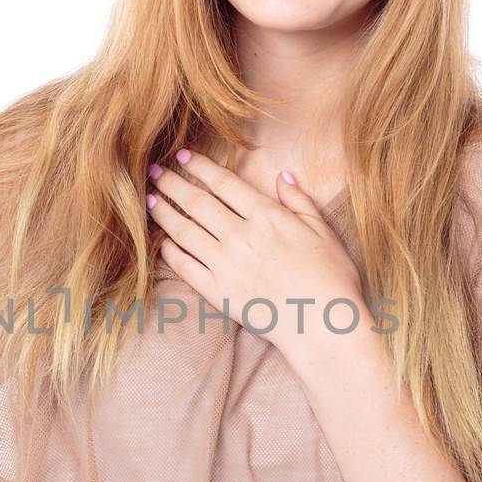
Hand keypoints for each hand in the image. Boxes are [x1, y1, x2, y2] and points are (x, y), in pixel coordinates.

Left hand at [146, 149, 363, 350]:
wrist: (323, 326)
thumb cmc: (331, 279)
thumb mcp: (323, 231)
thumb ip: (299, 202)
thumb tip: (283, 176)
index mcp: (267, 216)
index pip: (224, 183)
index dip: (200, 166)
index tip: (183, 156)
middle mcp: (241, 236)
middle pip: (197, 202)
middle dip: (172, 183)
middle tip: (154, 171)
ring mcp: (226, 265)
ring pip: (184, 231)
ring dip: (164, 213)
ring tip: (149, 201)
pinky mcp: (218, 293)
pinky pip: (185, 267)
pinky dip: (169, 252)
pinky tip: (161, 242)